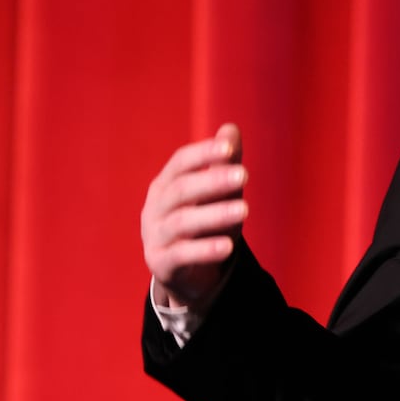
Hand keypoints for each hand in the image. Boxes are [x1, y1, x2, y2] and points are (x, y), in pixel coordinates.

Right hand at [141, 124, 246, 308]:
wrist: (187, 271)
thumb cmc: (203, 222)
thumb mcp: (217, 193)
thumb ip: (224, 163)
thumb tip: (231, 128)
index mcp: (166, 184)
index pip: (181, 162)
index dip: (203, 153)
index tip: (230, 148)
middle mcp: (155, 207)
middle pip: (181, 189)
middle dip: (212, 181)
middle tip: (244, 175)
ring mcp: (154, 235)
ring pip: (182, 222)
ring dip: (215, 214)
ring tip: (245, 210)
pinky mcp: (160, 263)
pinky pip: (181, 255)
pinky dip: (204, 250)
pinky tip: (228, 246)